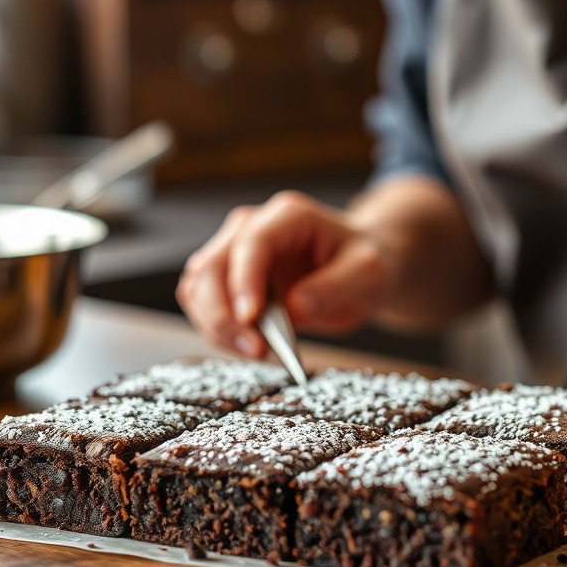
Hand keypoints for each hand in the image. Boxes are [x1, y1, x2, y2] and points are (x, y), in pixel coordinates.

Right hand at [176, 191, 393, 357]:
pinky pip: (202, 301)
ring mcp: (235, 249)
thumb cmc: (364, 261)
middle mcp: (254, 225)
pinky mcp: (228, 276)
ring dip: (215, 324)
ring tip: (254, 350)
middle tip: (255, 349)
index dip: (245, 281)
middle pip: (212, 265)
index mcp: (289, 216)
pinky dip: (215, 327)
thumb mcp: (368, 272)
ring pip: (198, 285)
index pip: (252, 242)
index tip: (252, 319)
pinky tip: (246, 343)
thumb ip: (334, 287)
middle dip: (223, 313)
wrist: (361, 266)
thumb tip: (295, 308)